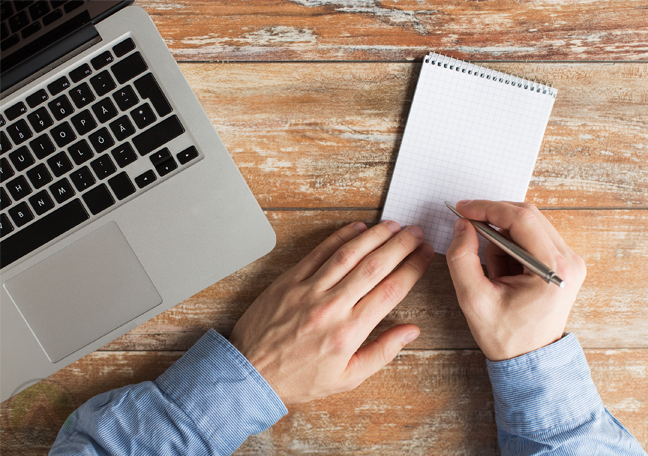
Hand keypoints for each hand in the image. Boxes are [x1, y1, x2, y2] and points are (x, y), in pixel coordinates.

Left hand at [229, 221, 433, 403]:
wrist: (251, 373)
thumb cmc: (299, 379)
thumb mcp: (347, 378)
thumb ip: (382, 353)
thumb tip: (410, 331)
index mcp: (349, 332)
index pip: (391, 290)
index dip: (413, 268)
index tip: (425, 255)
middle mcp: (332, 306)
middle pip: (375, 266)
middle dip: (401, 245)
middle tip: (416, 233)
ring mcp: (309, 290)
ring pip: (349, 254)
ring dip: (375, 236)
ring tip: (393, 226)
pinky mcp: (290, 280)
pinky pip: (319, 253)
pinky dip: (340, 237)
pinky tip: (357, 228)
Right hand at [446, 200, 586, 361]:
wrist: (529, 359)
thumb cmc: (505, 335)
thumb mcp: (473, 298)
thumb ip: (461, 258)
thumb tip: (463, 225)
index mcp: (553, 269)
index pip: (521, 219)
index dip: (487, 208)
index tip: (462, 209)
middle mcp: (569, 261)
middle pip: (527, 216)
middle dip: (492, 220)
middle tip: (466, 229)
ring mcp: (569, 261)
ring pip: (528, 224)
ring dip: (501, 236)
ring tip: (492, 270)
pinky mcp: (563, 263)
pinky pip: (532, 237)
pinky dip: (510, 244)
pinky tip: (503, 269)